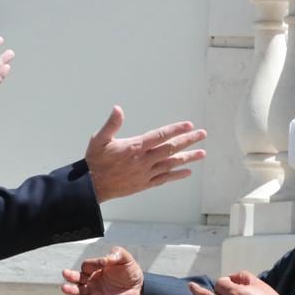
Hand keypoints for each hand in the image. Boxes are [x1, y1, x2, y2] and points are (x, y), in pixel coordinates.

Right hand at [60, 248, 143, 294]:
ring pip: (79, 291)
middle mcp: (92, 279)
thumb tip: (105, 259)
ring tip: (65, 288)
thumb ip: (116, 254)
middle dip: (70, 276)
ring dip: (71, 290)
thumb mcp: (125, 258)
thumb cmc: (130, 271)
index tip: (103, 263)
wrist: (139, 288)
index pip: (86, 265)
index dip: (92, 264)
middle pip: (77, 277)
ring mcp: (94, 291)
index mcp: (96, 268)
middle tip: (65, 273)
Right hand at [85, 107, 205, 201]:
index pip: (160, 136)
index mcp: (135, 147)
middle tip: (202, 134)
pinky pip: (165, 178)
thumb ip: (111, 124)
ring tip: (202, 153)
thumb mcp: (99, 139)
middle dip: (188, 141)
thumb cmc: (96, 161)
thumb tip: (118, 108)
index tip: (188, 125)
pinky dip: (177, 175)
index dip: (175, 130)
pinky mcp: (145, 183)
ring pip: (171, 164)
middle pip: (170, 148)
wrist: (92, 186)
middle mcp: (144, 160)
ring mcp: (146, 173)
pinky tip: (188, 172)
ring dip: (188, 158)